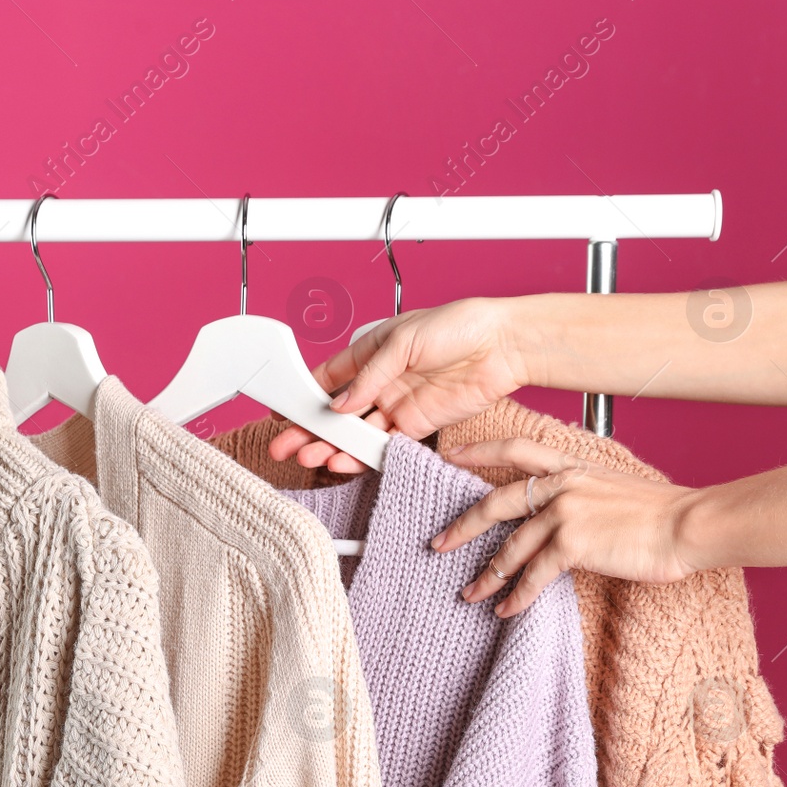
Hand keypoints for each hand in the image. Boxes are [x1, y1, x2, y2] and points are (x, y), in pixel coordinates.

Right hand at [269, 297, 528, 472]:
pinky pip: (385, 444)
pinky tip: (346, 461)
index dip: (303, 395)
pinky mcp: (418, 424)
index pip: (328, 377)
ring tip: (312, 458)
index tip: (283, 412)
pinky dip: (364, 455)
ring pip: (357, 432)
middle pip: (337, 412)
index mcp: (370, 352)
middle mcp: (381, 381)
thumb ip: (369, 377)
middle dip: (311, 429)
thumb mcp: (403, 341)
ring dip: (334, 446)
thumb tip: (341, 405)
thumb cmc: (458, 326)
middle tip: (287, 446)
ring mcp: (398, 404)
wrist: (502, 345)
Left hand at [430, 438, 707, 616]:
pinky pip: (533, 575)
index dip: (478, 450)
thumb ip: (579, 494)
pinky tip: (505, 610)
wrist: (689, 524)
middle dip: (462, 525)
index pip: (515, 449)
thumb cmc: (660, 513)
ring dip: (487, 575)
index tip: (449, 455)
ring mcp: (565, 513)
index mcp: (571, 466)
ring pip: (510, 546)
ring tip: (470, 593)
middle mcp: (562, 484)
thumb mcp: (613, 488)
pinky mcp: (574, 543)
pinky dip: (516, 596)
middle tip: (437, 543)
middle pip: (496, 502)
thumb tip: (555, 518)